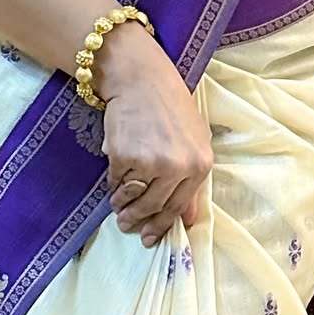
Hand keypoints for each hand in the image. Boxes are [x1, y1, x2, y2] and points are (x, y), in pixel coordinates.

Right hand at [96, 24, 212, 247]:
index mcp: (200, 164)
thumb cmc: (169, 104)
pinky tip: (115, 176)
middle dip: (138, 221)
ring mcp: (151, 162)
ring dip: (122, 206)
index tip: (149, 237)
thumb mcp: (194, 138)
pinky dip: (113, 183)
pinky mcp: (124, 156)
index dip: (162, 226)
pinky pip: (116, 182)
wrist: (140, 77)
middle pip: (154, 208)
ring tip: (118, 206)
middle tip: (126, 226)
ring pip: (133, 198)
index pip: (179, 207)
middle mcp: (178, 167)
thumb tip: (188, 220)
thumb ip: (192, 179)